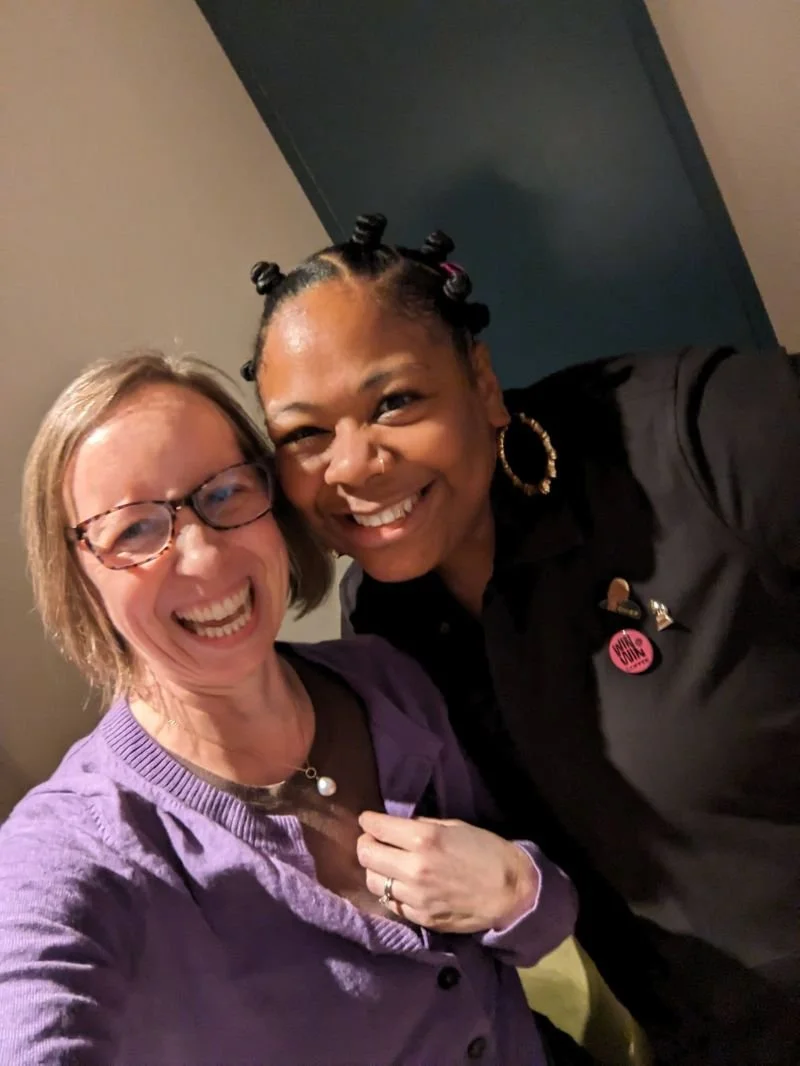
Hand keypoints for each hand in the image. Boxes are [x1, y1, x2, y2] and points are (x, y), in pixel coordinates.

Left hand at [357, 811, 538, 932]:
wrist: (511, 892)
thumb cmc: (486, 851)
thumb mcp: (454, 826)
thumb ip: (422, 826)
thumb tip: (396, 827)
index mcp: (424, 839)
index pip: (377, 828)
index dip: (368, 821)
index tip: (368, 819)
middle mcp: (414, 868)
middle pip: (366, 855)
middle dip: (366, 843)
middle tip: (373, 840)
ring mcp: (415, 897)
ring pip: (373, 881)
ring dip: (375, 869)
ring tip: (386, 864)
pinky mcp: (420, 918)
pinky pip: (390, 903)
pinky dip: (390, 891)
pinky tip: (400, 884)